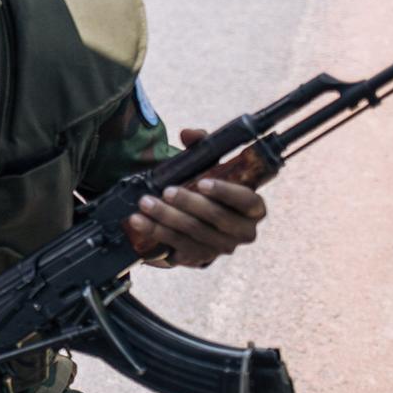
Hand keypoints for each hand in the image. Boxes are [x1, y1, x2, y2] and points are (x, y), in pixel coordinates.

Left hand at [129, 128, 268, 267]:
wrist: (194, 219)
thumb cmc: (207, 188)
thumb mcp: (208, 165)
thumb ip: (203, 145)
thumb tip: (188, 134)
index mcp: (253, 207)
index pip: (248, 201)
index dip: (226, 192)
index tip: (202, 182)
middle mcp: (244, 231)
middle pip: (217, 218)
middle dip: (189, 203)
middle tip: (166, 191)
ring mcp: (222, 248)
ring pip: (194, 232)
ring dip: (167, 217)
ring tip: (145, 203)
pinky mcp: (199, 258)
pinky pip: (178, 246)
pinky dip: (156, 231)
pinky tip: (139, 220)